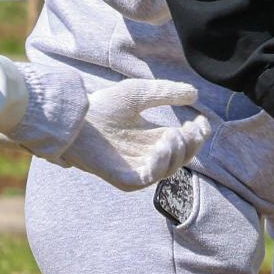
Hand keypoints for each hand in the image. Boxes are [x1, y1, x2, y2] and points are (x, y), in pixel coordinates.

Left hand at [13, 69, 209, 190]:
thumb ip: (165, 92)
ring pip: (170, 169)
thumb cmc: (100, 105)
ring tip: (172, 135)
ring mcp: (136, 170)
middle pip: (182, 157)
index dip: (197, 134)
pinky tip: (161, 146)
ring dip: (178, 153)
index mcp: (153, 138)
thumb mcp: (138, 93)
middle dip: (191, 144)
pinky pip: (150, 178)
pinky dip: (161, 164)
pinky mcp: (124, 180)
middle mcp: (147, 156)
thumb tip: (195, 93)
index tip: (200, 120)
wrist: (72, 117)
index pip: (184, 143)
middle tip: (188, 129)